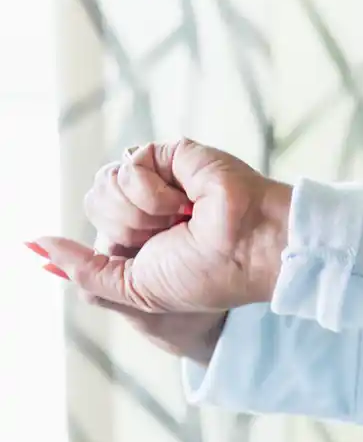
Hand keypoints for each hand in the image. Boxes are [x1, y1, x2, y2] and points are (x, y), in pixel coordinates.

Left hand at [29, 139, 290, 315]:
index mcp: (142, 233)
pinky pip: (130, 163)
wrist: (246, 255)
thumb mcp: (131, 288)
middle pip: (95, 200)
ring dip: (141, 212)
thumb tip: (36, 244)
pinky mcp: (174, 153)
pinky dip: (152, 192)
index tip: (150, 254)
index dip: (115, 242)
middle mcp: (149, 203)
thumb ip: (83, 270)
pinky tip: (185, 202)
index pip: (96, 221)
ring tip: (182, 218)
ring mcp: (162, 175)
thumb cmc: (204, 277)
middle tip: (170, 235)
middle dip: (127, 228)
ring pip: (107, 182)